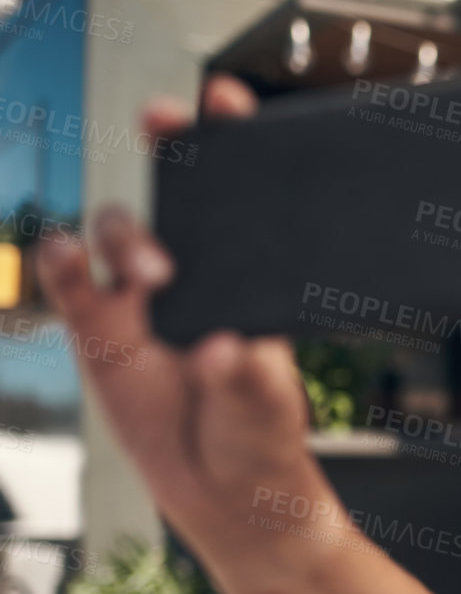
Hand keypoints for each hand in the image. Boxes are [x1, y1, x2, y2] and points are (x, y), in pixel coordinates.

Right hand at [33, 76, 321, 541]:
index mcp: (251, 276)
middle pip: (171, 191)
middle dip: (166, 147)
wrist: (224, 491)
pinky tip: (62, 256)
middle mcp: (196, 274)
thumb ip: (250, 380)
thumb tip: (224, 350)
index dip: (228, 139)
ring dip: (128, 234)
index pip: (242, 194)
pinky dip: (59, 263)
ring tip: (154, 273)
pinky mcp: (98, 330)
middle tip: (164, 126)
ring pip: (118, 230)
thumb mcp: (269, 409)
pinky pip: (69, 284)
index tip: (223, 101)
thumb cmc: (260, 436)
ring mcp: (140, 298)